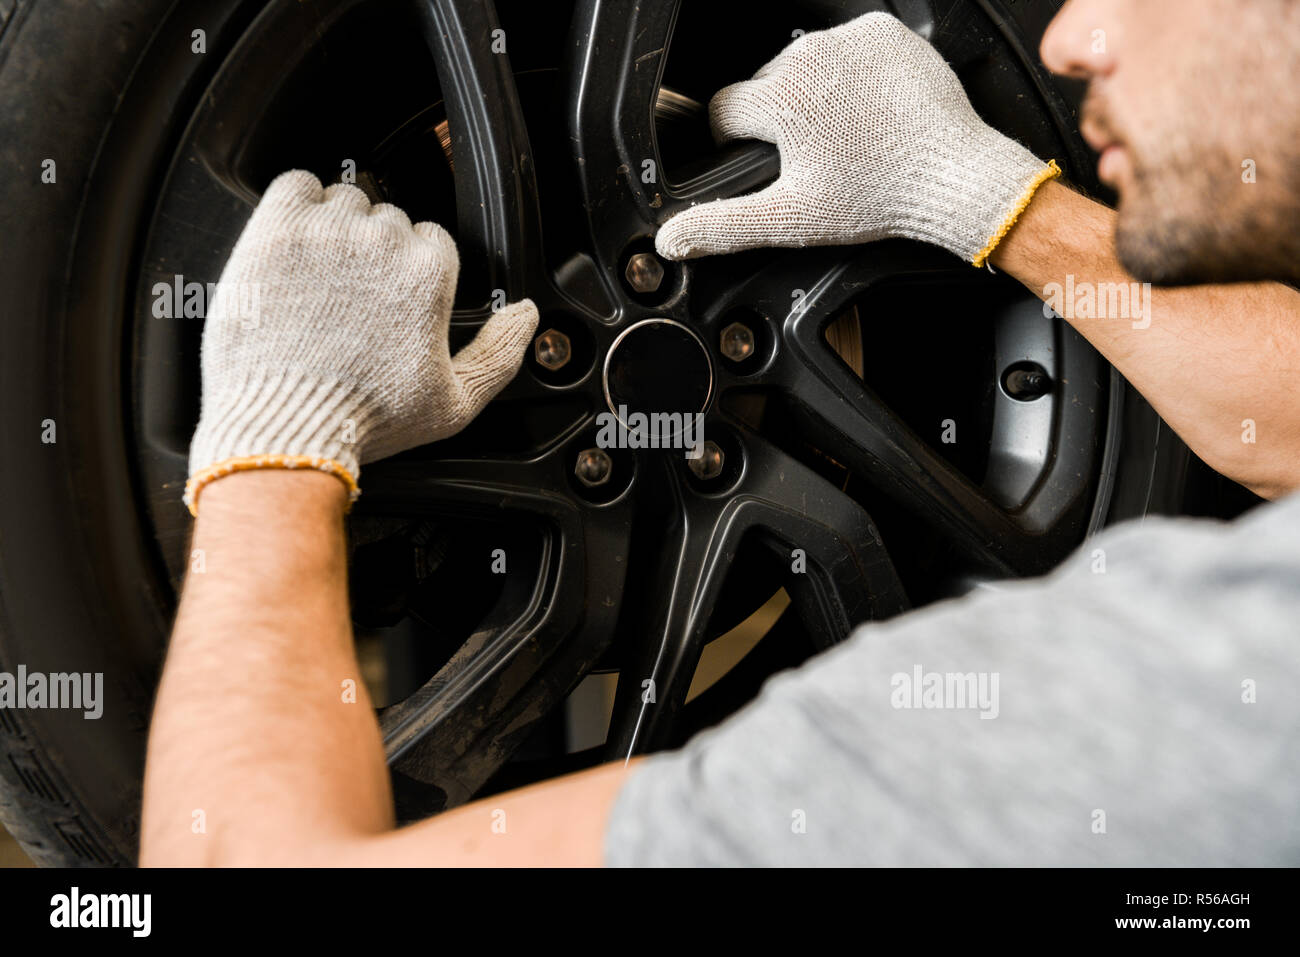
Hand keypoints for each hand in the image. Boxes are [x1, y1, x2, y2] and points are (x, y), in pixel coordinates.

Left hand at [184, 170, 537, 513]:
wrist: (289, 424)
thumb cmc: (367, 418)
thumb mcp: (456, 402)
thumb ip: (501, 352)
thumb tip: (525, 316)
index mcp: (429, 273)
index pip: (432, 239)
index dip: (415, 270)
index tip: (397, 296)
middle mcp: (382, 242)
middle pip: (388, 218)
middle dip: (376, 252)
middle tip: (356, 297)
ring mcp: (326, 232)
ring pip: (345, 199)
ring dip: (338, 226)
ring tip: (323, 276)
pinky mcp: (276, 231)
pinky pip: (295, 184)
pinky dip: (299, 203)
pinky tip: (297, 241)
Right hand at [654, 12, 1058, 265]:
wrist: (955, 177)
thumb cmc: (880, 198)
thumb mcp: (790, 219)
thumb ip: (722, 225)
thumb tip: (672, 238)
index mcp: (780, 97)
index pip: (725, 111)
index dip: (738, 143)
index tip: (767, 162)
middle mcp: (810, 56)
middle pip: (766, 88)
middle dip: (781, 121)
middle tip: (817, 158)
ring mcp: (850, 39)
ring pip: (805, 67)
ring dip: (815, 97)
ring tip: (847, 137)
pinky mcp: (884, 33)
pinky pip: (847, 50)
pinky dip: (852, 77)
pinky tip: (870, 112)